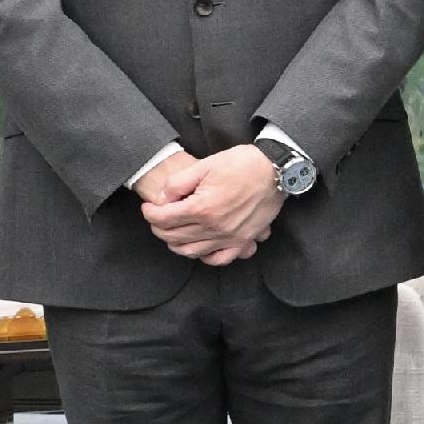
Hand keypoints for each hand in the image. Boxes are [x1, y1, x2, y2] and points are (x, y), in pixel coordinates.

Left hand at [146, 143, 281, 263]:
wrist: (275, 170)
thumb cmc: (242, 164)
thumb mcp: (204, 165)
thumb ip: (178, 183)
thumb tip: (162, 198)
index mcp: (202, 207)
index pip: (164, 218)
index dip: (150, 213)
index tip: (148, 207)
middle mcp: (214, 227)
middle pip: (174, 236)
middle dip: (159, 227)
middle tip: (157, 217)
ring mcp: (229, 237)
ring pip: (191, 251)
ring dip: (176, 244)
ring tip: (173, 232)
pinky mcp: (243, 240)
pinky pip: (219, 259)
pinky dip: (205, 257)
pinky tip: (200, 247)